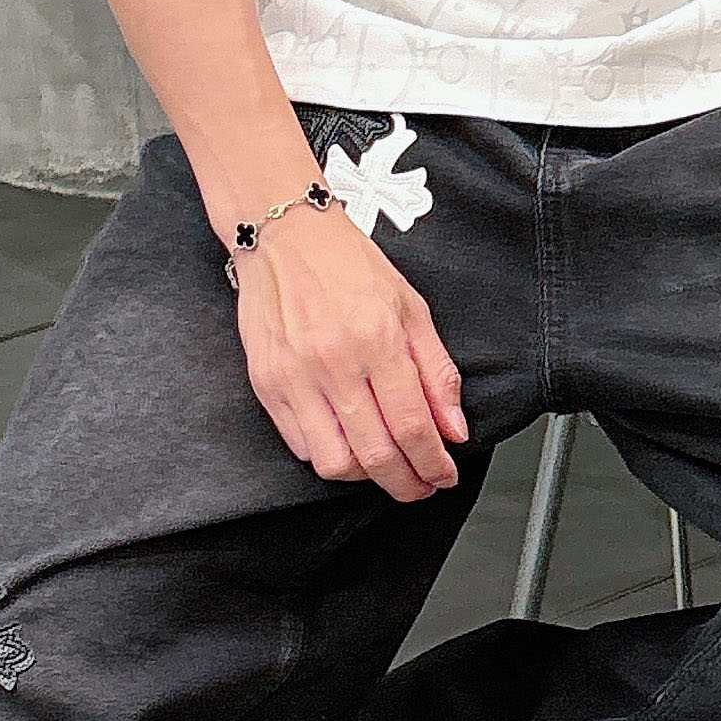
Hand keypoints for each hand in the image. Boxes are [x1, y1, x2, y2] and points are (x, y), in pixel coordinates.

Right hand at [233, 201, 467, 502]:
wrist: (283, 236)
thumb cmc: (348, 264)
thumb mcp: (411, 307)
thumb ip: (436, 372)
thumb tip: (454, 428)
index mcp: (376, 339)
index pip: (412, 426)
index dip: (433, 463)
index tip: (443, 474)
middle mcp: (333, 362)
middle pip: (376, 455)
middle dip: (406, 483)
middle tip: (420, 485)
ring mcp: (294, 377)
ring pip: (334, 462)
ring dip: (366, 477)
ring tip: (384, 466)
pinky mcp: (266, 384)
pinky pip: (301, 445)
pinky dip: (329, 455)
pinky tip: (347, 442)